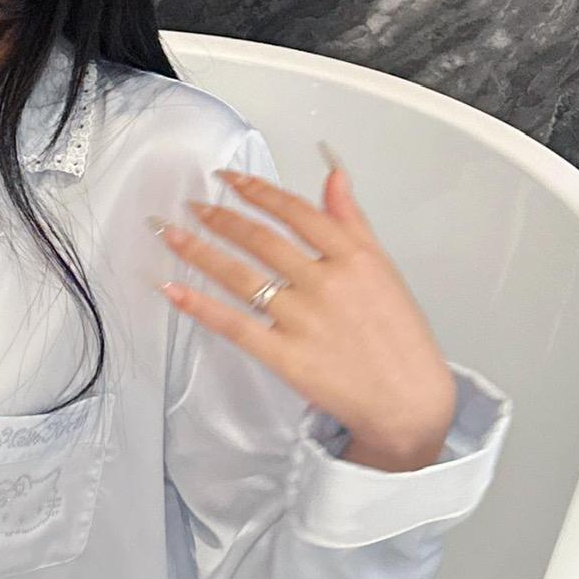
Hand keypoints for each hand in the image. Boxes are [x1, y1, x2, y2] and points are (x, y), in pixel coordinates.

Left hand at [153, 150, 457, 470]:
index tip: (230, 179)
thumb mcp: (383, 269)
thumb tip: (334, 178)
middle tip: (193, 205)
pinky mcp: (285, 356)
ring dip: (198, 251)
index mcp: (353, 258)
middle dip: (219, 217)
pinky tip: (174, 290)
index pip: (295, 211)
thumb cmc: (399, 338)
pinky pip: (234, 325)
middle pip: (261, 240)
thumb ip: (352, 220)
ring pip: (240, 276)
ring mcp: (303, 320)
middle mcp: (326, 284)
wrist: (408, 399)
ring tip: (171, 234)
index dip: (256, 190)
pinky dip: (200, 306)